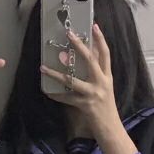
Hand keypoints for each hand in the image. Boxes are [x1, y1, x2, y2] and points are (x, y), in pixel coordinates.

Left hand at [39, 24, 121, 138]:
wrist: (110, 128)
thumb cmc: (106, 108)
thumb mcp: (105, 88)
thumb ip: (96, 75)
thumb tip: (83, 61)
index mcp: (107, 77)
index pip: (105, 54)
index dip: (100, 39)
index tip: (94, 26)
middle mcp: (101, 83)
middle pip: (91, 60)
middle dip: (80, 46)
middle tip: (69, 34)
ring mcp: (93, 94)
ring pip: (72, 80)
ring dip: (56, 74)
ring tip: (43, 67)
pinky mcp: (85, 105)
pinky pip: (66, 99)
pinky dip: (56, 95)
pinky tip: (47, 91)